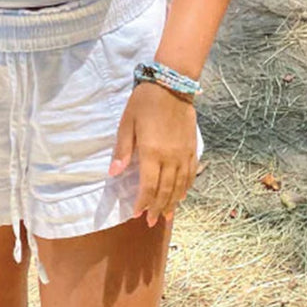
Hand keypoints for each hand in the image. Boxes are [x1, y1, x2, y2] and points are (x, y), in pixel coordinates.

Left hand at [108, 81, 197, 226]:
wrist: (172, 84)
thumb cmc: (145, 102)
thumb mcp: (127, 122)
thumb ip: (123, 149)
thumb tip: (114, 174)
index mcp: (152, 152)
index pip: (148, 186)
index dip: (143, 202)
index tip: (137, 214)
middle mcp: (170, 158)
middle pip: (165, 190)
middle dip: (157, 208)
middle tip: (152, 222)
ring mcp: (184, 155)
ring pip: (180, 186)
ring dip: (172, 203)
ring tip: (166, 216)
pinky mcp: (192, 149)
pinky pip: (191, 175)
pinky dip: (186, 188)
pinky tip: (182, 196)